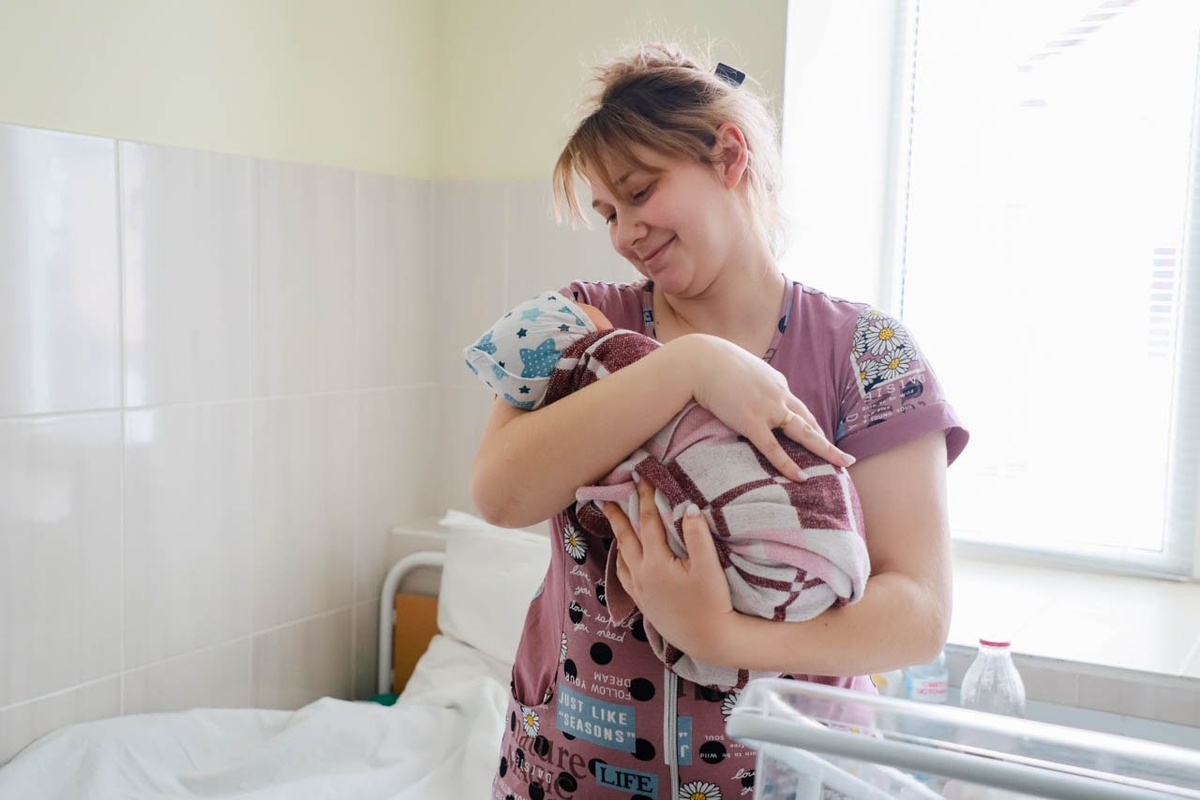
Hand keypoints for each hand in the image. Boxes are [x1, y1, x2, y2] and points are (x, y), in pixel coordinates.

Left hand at [602, 476, 736, 661]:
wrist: (708, 640)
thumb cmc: (712, 603)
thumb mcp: (709, 567)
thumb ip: (697, 535)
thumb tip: (687, 507)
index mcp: (656, 562)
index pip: (648, 522)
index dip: (646, 499)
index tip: (642, 480)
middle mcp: (641, 574)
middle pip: (626, 538)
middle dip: (618, 516)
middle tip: (607, 498)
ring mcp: (640, 590)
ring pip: (622, 556)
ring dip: (618, 537)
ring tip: (614, 523)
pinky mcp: (643, 602)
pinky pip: (624, 575)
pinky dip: (621, 560)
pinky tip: (624, 557)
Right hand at [682, 334, 853, 480]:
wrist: (701, 361)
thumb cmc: (714, 362)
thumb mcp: (743, 369)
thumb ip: (752, 383)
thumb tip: (748, 392)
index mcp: (776, 383)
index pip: (799, 408)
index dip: (812, 426)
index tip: (820, 440)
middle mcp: (778, 396)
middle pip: (809, 422)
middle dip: (829, 441)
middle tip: (848, 458)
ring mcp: (767, 409)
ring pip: (803, 433)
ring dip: (824, 450)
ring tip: (841, 464)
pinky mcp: (751, 422)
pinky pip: (773, 448)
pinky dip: (788, 464)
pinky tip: (801, 477)